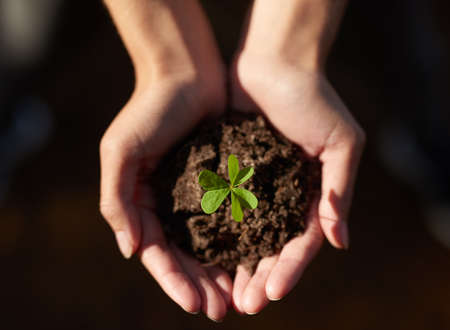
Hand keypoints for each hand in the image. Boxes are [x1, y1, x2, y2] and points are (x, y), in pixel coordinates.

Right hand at [99, 74, 232, 320]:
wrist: (186, 73)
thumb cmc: (150, 109)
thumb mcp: (121, 150)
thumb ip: (117, 199)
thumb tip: (130, 249)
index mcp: (141, 202)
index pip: (156, 252)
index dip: (173, 280)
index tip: (196, 304)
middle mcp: (169, 203)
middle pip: (185, 255)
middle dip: (201, 285)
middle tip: (224, 311)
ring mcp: (196, 195)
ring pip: (210, 243)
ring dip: (222, 271)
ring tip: (241, 297)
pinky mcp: (221, 182)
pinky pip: (231, 217)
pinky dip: (239, 240)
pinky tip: (255, 259)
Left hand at [229, 53, 364, 313]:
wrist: (274, 61)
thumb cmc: (313, 98)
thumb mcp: (341, 143)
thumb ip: (339, 190)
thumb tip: (340, 242)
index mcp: (310, 195)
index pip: (301, 243)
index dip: (289, 269)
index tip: (272, 293)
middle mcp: (280, 197)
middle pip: (269, 247)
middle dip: (257, 277)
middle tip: (241, 306)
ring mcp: (252, 187)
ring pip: (241, 236)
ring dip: (232, 266)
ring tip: (219, 294)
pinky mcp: (227, 173)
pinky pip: (218, 208)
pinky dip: (210, 233)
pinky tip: (198, 255)